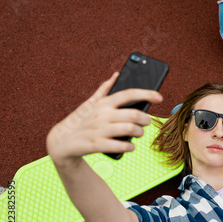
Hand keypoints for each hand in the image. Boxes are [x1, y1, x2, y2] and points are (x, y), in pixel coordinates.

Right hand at [46, 73, 162, 165]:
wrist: (62, 142)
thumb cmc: (82, 121)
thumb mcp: (91, 104)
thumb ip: (104, 90)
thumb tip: (116, 75)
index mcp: (104, 103)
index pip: (128, 93)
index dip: (146, 94)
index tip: (160, 97)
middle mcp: (102, 114)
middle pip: (134, 114)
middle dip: (146, 119)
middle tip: (147, 122)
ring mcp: (99, 129)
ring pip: (130, 129)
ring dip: (139, 132)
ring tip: (139, 133)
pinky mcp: (96, 144)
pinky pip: (120, 145)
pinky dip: (129, 146)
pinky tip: (131, 146)